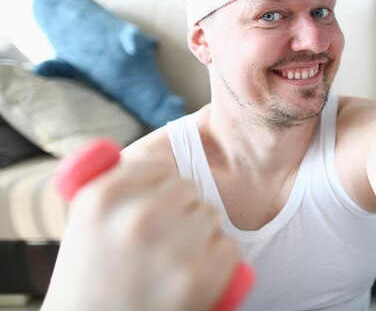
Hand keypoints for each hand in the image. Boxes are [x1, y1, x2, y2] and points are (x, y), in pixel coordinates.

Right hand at [42, 157, 238, 310]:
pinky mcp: (202, 274)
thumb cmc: (93, 278)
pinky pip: (227, 246)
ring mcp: (172, 247)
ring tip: (169, 265)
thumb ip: (116, 183)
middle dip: (179, 211)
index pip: (158, 167)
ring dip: (198, 235)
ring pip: (209, 215)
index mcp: (102, 197)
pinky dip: (216, 262)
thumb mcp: (86, 222)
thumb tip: (163, 157)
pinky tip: (189, 280)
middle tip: (157, 244)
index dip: (157, 189)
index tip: (148, 209)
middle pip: (187, 188)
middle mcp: (138, 218)